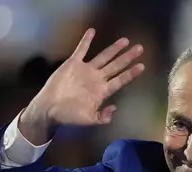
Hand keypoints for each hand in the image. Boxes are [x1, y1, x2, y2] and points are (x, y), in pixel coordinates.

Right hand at [20, 28, 144, 142]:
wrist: (50, 109)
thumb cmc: (69, 116)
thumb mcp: (88, 120)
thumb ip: (102, 116)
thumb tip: (114, 108)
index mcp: (102, 91)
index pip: (120, 80)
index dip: (131, 73)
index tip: (142, 66)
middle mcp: (97, 79)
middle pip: (116, 66)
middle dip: (128, 57)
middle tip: (140, 48)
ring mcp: (86, 70)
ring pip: (103, 57)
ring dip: (114, 49)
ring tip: (125, 40)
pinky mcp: (73, 64)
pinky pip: (81, 50)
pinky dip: (86, 41)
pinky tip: (92, 31)